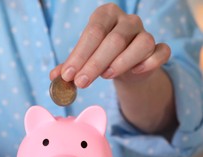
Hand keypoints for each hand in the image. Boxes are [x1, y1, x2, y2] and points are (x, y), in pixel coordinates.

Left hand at [50, 3, 170, 86]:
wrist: (124, 66)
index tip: (67, 75)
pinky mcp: (158, 49)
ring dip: (122, 63)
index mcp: (105, 15)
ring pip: (141, 44)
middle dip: (95, 64)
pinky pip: (161, 53)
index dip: (80, 54)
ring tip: (105, 76)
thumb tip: (54, 77)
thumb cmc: (99, 58)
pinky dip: (149, 63)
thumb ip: (69, 66)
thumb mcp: (82, 60)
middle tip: (80, 83)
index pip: (93, 31)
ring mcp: (145, 33)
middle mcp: (127, 20)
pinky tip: (135, 72)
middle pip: (114, 40)